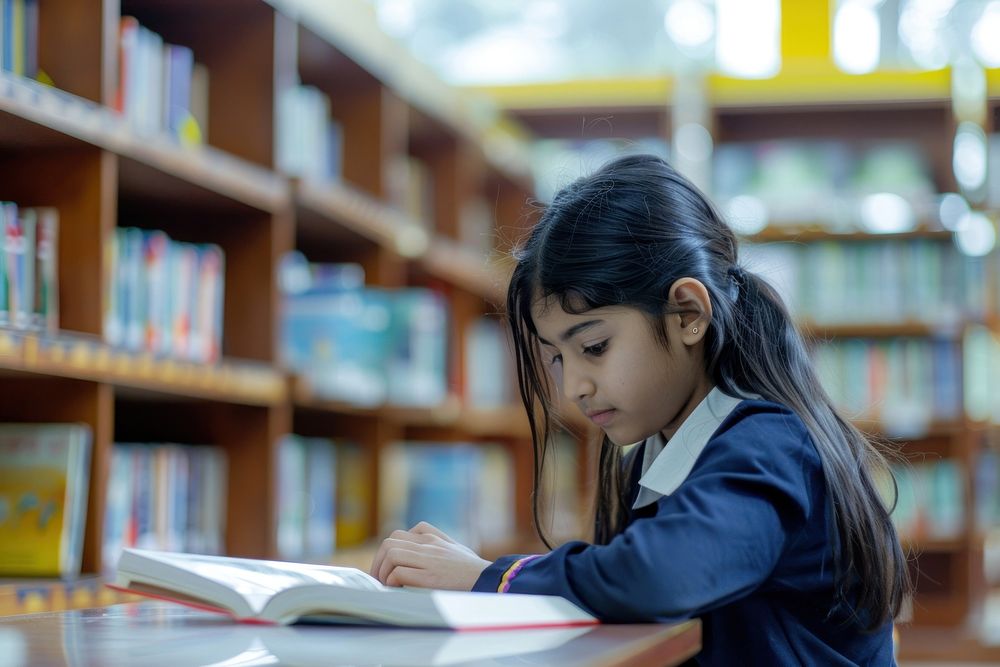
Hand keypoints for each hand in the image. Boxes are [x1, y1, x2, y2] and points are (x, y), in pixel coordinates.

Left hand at [369, 521, 490, 589]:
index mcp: (435, 539)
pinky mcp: (430, 577)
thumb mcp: (456, 549)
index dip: (389, 549)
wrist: (490, 580)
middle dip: (379, 560)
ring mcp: (429, 560)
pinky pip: (399, 572)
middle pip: (391, 541)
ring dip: (383, 570)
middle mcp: (429, 545)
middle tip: (380, 577)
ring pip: (392, 553)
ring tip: (386, 584)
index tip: (387, 566)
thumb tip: (418, 552)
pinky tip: (397, 589)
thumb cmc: (474, 570)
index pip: (402, 533)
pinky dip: (392, 581)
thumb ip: (438, 544)